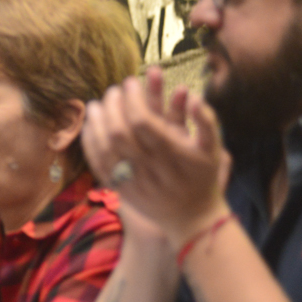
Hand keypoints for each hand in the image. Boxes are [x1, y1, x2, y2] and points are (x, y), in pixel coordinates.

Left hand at [82, 68, 230, 244]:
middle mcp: (149, 167)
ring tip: (95, 103)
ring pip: (104, 147)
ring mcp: (132, 179)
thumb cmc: (202, 177)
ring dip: (96, 122)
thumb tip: (192, 96)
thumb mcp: (214, 149)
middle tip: (112, 90)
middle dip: (112, 106)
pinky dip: (90, 143)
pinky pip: (97, 164)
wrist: (191, 218)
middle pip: (119, 131)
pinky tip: (88, 127)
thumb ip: (206, 121)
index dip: (132, 98)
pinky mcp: (119, 189)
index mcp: (172, 154)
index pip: (142, 120)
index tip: (129, 82)